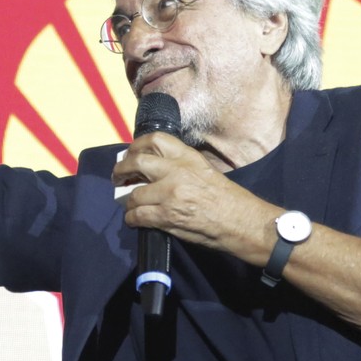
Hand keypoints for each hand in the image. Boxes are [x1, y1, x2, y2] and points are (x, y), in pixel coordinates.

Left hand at [112, 132, 279, 259]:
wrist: (241, 221)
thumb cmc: (229, 199)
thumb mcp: (205, 171)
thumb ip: (182, 167)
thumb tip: (156, 170)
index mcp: (188, 157)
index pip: (155, 139)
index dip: (136, 145)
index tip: (130, 153)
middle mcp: (176, 171)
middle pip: (136, 162)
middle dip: (121, 170)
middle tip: (118, 176)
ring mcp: (169, 194)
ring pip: (134, 193)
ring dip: (127, 201)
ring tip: (128, 204)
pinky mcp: (167, 216)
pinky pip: (138, 216)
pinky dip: (132, 219)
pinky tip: (133, 220)